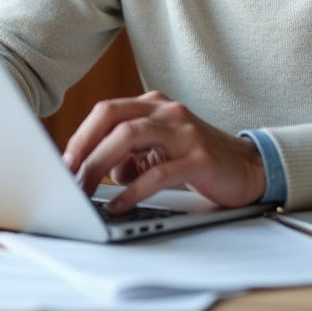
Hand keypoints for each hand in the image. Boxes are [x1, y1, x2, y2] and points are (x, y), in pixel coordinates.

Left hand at [62, 90, 266, 212]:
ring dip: (100, 165)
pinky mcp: (199, 157)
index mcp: (154, 106)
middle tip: (69, 176)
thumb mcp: (157, 151)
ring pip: (129, 137)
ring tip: (86, 190)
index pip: (106, 111)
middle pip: (112, 118)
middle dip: (84, 147)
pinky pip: (157, 172)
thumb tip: (97, 171)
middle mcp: (168, 111)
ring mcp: (184, 132)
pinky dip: (132, 190)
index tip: (64, 163)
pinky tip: (119, 204)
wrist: (248, 167)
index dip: (81, 135)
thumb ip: (128, 154)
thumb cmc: (196, 159)